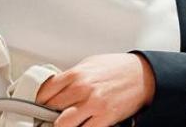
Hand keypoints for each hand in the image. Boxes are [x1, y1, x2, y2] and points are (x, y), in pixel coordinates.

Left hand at [36, 53, 154, 126]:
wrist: (145, 75)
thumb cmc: (120, 68)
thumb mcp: (91, 64)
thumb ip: (72, 76)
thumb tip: (55, 87)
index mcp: (77, 74)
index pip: (44, 92)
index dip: (39, 101)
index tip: (40, 105)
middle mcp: (82, 89)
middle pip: (49, 109)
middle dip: (49, 114)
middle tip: (52, 115)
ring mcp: (93, 105)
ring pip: (61, 125)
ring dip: (61, 125)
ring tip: (66, 122)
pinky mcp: (104, 118)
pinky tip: (81, 124)